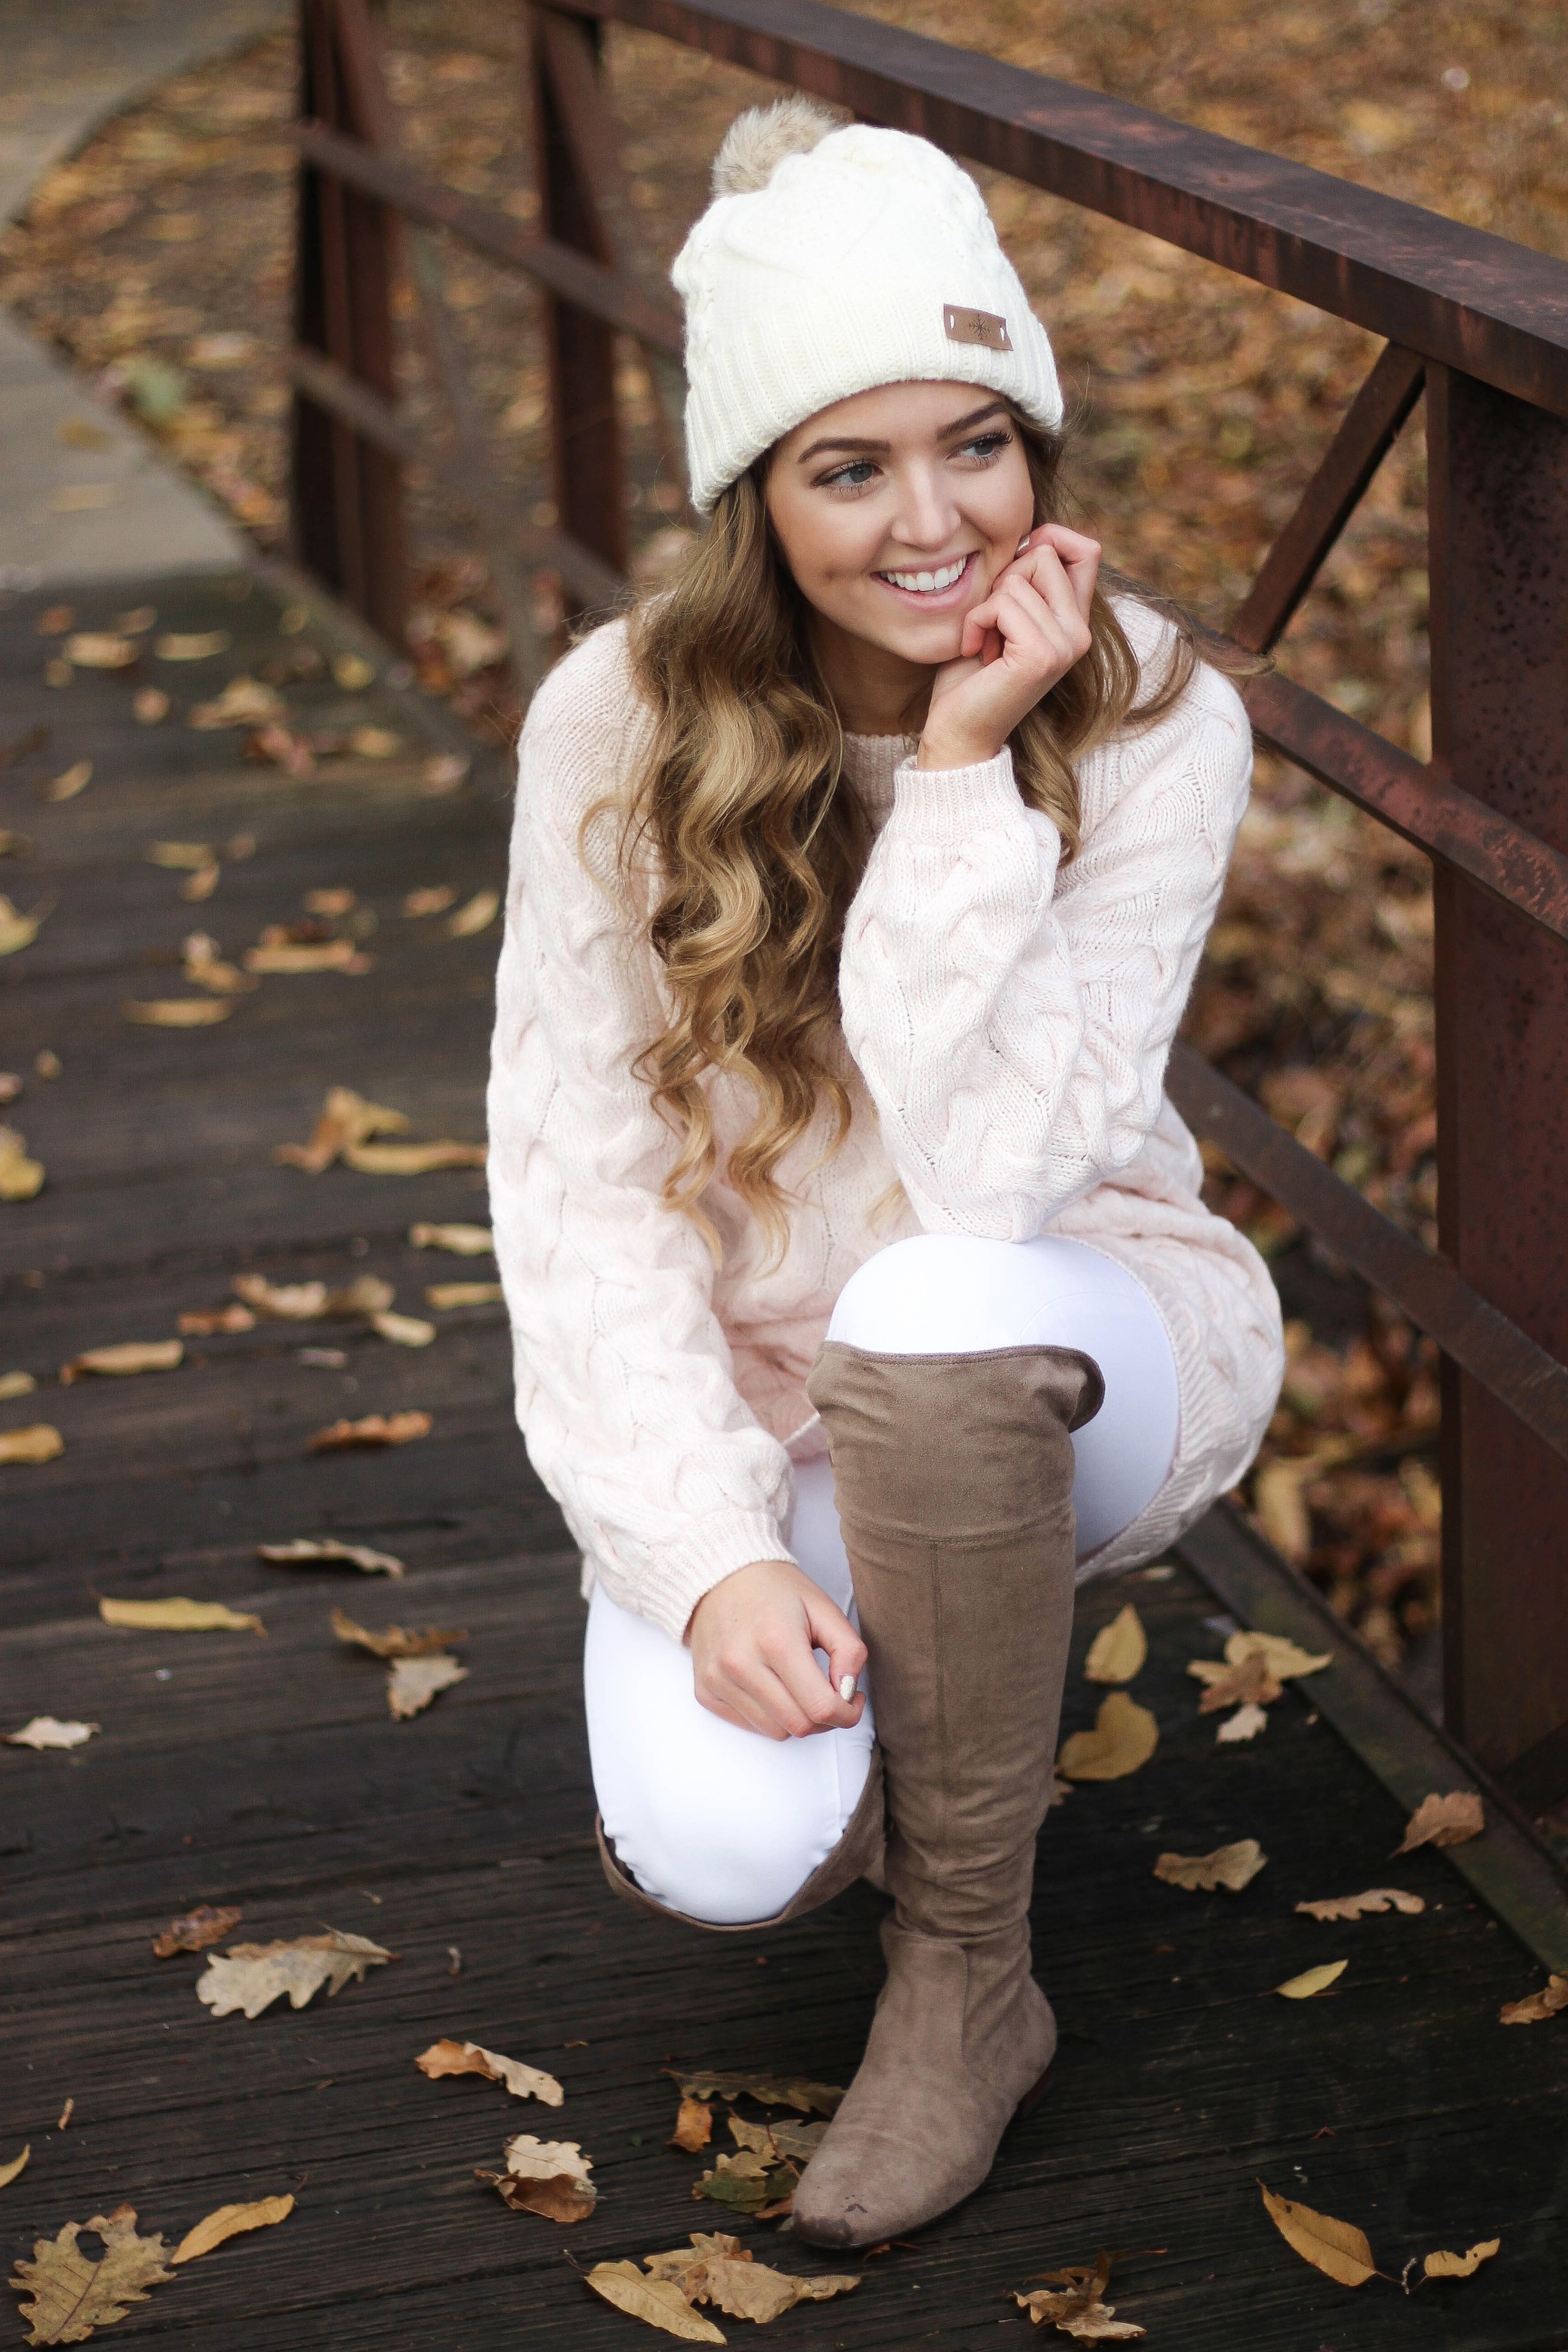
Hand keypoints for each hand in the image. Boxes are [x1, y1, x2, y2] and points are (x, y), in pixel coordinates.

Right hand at [686, 1559, 867, 1741]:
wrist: (720, 1575)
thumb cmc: (776, 1590)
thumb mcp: (823, 1607)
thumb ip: (849, 1650)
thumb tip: (847, 1692)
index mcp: (776, 1641)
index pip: (820, 1707)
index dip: (847, 1713)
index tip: (852, 1699)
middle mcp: (741, 1665)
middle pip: (799, 1726)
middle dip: (826, 1719)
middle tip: (832, 1694)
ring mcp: (718, 1680)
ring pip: (775, 1732)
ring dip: (798, 1719)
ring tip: (802, 1689)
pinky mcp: (705, 1691)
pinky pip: (750, 1725)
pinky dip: (770, 1716)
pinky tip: (775, 1688)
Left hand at [917, 522, 1099, 771]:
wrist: (959, 732)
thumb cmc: (970, 676)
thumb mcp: (1002, 616)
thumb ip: (1024, 582)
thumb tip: (1033, 536)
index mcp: (1076, 621)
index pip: (1086, 550)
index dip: (1047, 541)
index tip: (1010, 573)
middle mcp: (1081, 633)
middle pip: (1046, 553)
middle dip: (1004, 577)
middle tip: (990, 622)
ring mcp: (1067, 645)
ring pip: (1019, 578)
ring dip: (985, 606)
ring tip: (984, 643)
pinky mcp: (1042, 655)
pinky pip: (1003, 603)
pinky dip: (976, 621)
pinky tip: (975, 651)